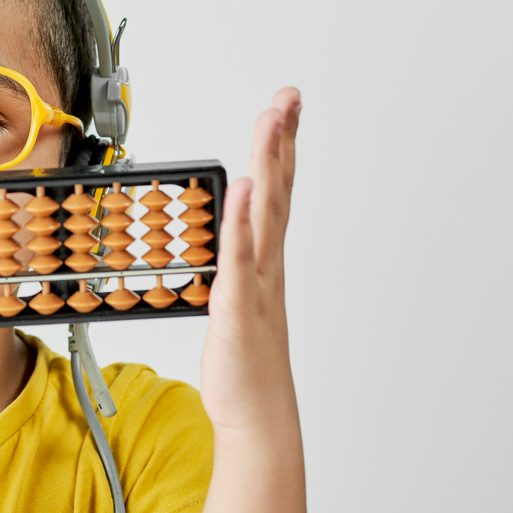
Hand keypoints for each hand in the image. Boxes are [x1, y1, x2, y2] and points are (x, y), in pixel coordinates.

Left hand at [197, 88, 301, 442]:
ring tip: (269, 122)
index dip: (282, 147)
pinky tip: (241, 189)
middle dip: (282, 140)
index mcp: (264, 260)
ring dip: (267, 166)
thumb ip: (234, 262)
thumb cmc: (245, 362)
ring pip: (264, 215)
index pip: (276, 191)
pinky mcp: (239, 307)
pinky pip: (240, 258)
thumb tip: (223, 230)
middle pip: (278, 191)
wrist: (257, 414)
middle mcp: (267, 264)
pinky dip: (241, 222)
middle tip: (288, 98)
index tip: (286, 107)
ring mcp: (257, 283)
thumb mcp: (236, 299)